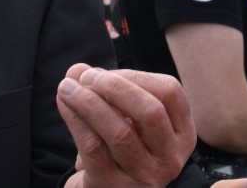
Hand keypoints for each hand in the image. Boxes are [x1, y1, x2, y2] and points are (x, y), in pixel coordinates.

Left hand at [58, 65, 195, 187]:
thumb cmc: (121, 144)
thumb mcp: (126, 116)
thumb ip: (108, 88)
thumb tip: (78, 71)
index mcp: (182, 133)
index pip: (169, 92)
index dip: (134, 76)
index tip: (103, 72)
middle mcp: (170, 157)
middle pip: (150, 112)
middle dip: (114, 87)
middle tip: (85, 77)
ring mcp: (146, 176)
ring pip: (120, 132)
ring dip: (88, 102)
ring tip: (67, 87)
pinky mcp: (115, 187)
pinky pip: (94, 148)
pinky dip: (76, 121)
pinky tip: (65, 106)